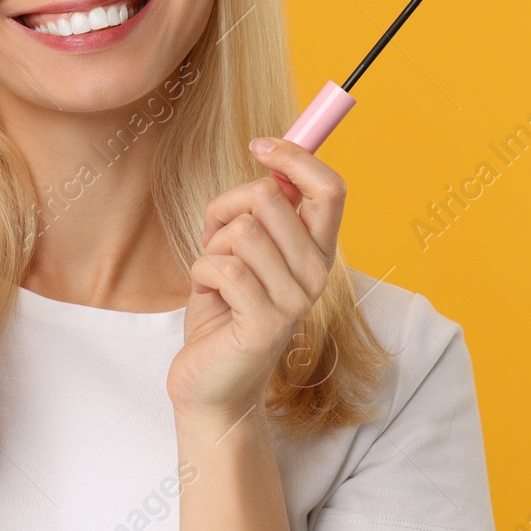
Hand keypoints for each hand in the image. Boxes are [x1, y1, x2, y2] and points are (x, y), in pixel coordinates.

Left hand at [167, 137, 345, 423]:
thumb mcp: (243, 251)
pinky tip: (207, 297)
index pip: (330, 189)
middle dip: (225, 207)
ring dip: (211, 247)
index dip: (296, 156)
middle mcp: (316, 275)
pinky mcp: (265, 323)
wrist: (211, 385)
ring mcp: (295, 302)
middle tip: (214, 240)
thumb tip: (271, 163)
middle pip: (270, 198)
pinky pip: (222, 266)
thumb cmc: (222, 312)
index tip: (260, 145)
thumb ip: (260, 211)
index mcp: (317, 253)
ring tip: (212, 277)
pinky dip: (201, 273)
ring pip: (242, 230)